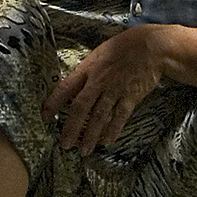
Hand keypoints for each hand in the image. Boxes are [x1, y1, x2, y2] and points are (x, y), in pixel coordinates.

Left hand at [44, 25, 168, 151]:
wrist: (152, 46)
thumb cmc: (124, 46)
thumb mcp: (99, 53)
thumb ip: (87, 71)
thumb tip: (75, 87)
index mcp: (87, 68)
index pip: (65, 88)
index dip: (53, 103)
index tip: (44, 117)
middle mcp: (98, 81)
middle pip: (80, 108)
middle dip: (71, 128)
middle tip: (65, 145)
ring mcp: (115, 90)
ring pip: (99, 116)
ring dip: (91, 135)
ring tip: (84, 150)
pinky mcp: (131, 96)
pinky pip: (120, 116)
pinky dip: (113, 130)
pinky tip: (107, 141)